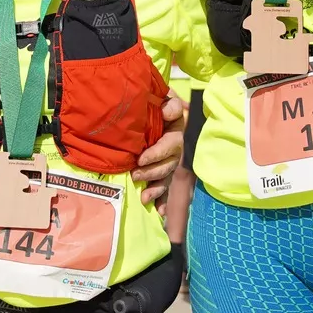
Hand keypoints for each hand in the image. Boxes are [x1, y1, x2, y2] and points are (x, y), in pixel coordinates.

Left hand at [132, 91, 188, 208]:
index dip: (157, 153)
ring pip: (168, 178)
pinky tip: (159, 212)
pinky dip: (164, 201)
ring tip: (144, 198)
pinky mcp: (167, 171)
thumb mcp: (167, 99)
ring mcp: (173, 162)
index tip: (140, 159)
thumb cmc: (161, 103)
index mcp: (177, 132)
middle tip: (134, 176)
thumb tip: (167, 111)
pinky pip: (168, 187)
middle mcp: (178, 149)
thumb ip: (169, 104)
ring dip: (157, 189)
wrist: (163, 108)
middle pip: (169, 165)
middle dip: (152, 173)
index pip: (171, 145)